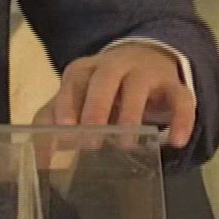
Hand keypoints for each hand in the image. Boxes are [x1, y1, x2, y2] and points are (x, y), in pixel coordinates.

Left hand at [33, 44, 195, 148]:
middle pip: (104, 78)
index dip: (68, 102)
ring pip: (139, 86)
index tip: (65, 129)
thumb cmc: (105, 89)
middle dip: (96, 107)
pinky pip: (181, 99)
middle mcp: (116, 65)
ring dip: (131, 114)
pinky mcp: (175, 86)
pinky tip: (177, 141)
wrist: (148, 60)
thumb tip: (37, 158)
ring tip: (127, 145)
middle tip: (91, 142)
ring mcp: (147, 73)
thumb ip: (55, 121)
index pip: (75, 79)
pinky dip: (181, 119)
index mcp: (87, 69)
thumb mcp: (79, 98)